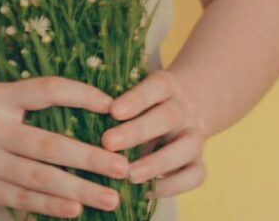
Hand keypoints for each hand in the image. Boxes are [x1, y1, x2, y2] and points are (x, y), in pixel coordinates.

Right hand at [0, 76, 131, 216]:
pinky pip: (19, 199)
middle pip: (52, 145)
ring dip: (80, 190)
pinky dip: (49, 207)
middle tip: (125, 167)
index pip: (48, 91)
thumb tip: (76, 117)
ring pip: (40, 179)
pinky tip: (74, 211)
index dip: (83, 95)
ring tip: (111, 198)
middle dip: (92, 158)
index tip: (114, 106)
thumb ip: (23, 107)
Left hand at [102, 69, 209, 199]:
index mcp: (166, 86)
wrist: (184, 110)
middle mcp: (183, 109)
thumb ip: (116, 104)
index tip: (112, 111)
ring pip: (187, 146)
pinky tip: (146, 192)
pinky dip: (173, 186)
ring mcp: (194, 135)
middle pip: (168, 116)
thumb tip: (79, 118)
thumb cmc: (144, 105)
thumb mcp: (135, 92)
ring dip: (158, 163)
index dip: (135, 99)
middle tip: (108, 143)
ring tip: (130, 175)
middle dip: (137, 131)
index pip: (155, 86)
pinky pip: (195, 174)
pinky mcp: (199, 161)